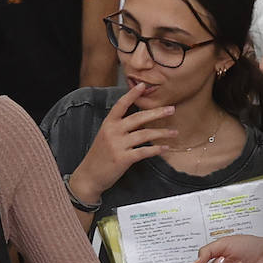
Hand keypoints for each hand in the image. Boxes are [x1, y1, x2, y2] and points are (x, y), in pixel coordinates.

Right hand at [67, 83, 176, 203]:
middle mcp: (112, 132)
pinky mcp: (123, 159)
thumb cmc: (99, 156)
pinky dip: (156, 150)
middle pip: (138, 118)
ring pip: (144, 134)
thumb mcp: (105, 137)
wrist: (89, 176)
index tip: (144, 85)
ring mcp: (117, 145)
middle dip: (157, 113)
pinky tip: (165, 148)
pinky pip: (144, 151)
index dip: (132, 94)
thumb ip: (119, 127)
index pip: (121, 105)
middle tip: (172, 109)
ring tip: (174, 132)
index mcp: (108, 124)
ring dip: (162, 133)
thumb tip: (139, 119)